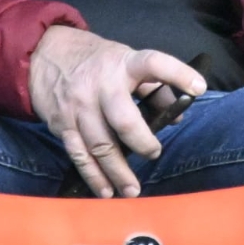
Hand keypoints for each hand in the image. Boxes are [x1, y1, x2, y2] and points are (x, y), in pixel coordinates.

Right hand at [28, 26, 205, 198]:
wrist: (45, 53)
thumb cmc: (96, 60)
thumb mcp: (126, 60)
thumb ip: (154, 88)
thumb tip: (177, 116)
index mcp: (123, 63)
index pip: (154, 64)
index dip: (178, 74)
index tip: (198, 87)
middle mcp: (100, 85)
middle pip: (123, 119)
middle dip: (142, 142)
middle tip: (154, 154)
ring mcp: (79, 106)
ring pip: (101, 145)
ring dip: (118, 172)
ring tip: (133, 190)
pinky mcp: (62, 123)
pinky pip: (79, 154)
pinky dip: (93, 176)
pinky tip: (106, 191)